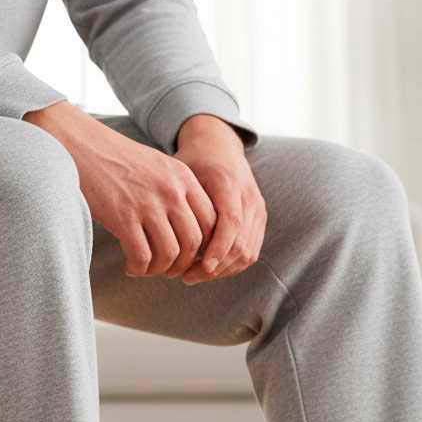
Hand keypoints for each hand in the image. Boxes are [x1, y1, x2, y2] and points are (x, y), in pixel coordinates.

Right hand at [25, 103, 216, 277]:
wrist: (81, 145)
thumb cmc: (118, 161)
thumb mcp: (159, 168)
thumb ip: (178, 193)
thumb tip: (193, 234)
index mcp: (184, 177)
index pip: (212, 222)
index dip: (205, 247)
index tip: (189, 255)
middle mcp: (171, 190)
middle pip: (194, 243)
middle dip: (183, 264)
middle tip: (169, 270)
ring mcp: (148, 204)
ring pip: (170, 254)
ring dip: (160, 270)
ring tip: (148, 269)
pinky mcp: (123, 217)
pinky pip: (142, 257)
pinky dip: (139, 269)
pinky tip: (131, 267)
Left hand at [174, 115, 266, 284]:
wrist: (220, 144)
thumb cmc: (194, 160)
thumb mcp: (181, 172)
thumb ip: (178, 202)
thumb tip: (162, 239)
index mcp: (228, 182)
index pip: (230, 223)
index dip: (217, 250)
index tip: (199, 267)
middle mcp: (248, 195)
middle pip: (240, 244)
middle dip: (215, 267)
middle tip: (187, 277)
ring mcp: (257, 208)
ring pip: (247, 252)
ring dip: (222, 270)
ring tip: (195, 275)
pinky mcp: (259, 218)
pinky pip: (251, 251)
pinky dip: (231, 265)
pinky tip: (209, 269)